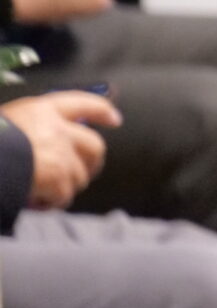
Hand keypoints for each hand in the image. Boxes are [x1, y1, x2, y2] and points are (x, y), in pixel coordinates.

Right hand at [2, 90, 118, 207]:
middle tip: (83, 173)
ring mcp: (60, 152)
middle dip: (92, 162)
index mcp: (42, 109)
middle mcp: (57, 128)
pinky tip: (39, 203)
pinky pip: (64, 195)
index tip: (114, 119)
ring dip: (67, 187)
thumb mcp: (5, 123)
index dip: (101, 111)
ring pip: (80, 174)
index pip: (83, 103)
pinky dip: (54, 202)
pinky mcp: (57, 176)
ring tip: (49, 193)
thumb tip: (38, 147)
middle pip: (93, 145)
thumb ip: (28, 129)